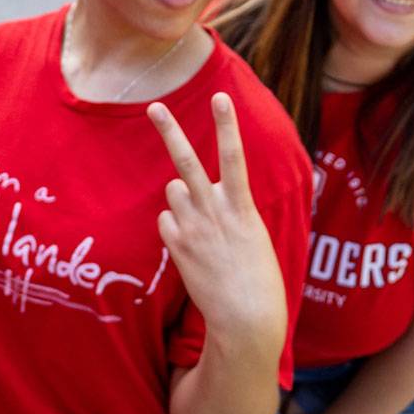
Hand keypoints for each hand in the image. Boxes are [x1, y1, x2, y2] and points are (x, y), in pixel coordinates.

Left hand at [147, 93, 287, 355]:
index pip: (235, 156)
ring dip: (182, 197)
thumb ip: (229, 207)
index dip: (227, 125)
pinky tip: (191, 245)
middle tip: (154, 106)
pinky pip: (166, 220)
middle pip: (186, 162)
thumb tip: (194, 190)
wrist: (245, 316)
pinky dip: (175, 225)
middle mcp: (214, 212)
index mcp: (241, 207)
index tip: (220, 96)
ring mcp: (192, 228)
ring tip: (201, 221)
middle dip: (169, 131)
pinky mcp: (176, 246)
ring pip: (174, 190)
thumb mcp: (254, 234)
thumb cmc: (258, 277)